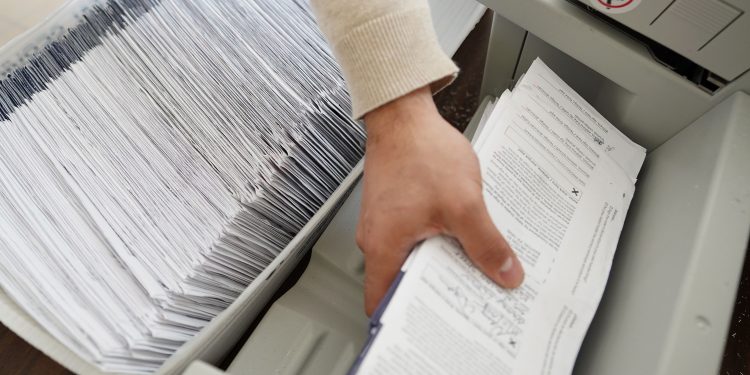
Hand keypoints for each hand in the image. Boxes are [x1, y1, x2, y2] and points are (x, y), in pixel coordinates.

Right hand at [358, 86, 524, 314]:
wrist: (404, 114)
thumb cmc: (420, 151)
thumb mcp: (463, 203)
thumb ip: (486, 243)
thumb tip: (504, 272)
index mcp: (383, 246)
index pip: (384, 302)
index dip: (411, 317)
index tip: (439, 322)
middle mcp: (376, 238)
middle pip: (402, 283)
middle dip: (436, 293)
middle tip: (467, 298)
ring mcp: (384, 223)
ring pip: (411, 258)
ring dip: (439, 264)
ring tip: (469, 267)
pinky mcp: (394, 208)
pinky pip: (414, 237)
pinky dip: (436, 242)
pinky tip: (460, 236)